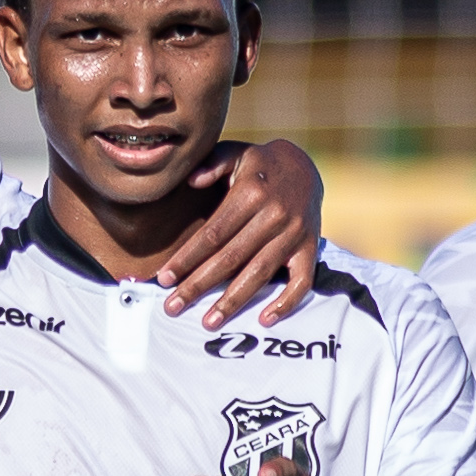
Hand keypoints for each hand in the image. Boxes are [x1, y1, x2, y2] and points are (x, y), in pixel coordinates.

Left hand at [157, 139, 325, 322]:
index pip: (213, 233)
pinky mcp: (310, 247)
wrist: (304, 165)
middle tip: (173, 306)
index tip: (165, 278)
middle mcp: (274, 215)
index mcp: (251, 192)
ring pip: (259, 274)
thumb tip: (190, 180)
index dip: (187, 258)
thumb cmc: (258, 165)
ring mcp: (294, 234)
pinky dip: (285, 303)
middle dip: (199, 285)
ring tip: (208, 322)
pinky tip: (263, 319)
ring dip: (232, 301)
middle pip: (230, 258)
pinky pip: (302, 281)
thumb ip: (212, 164)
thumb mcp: (235, 153)